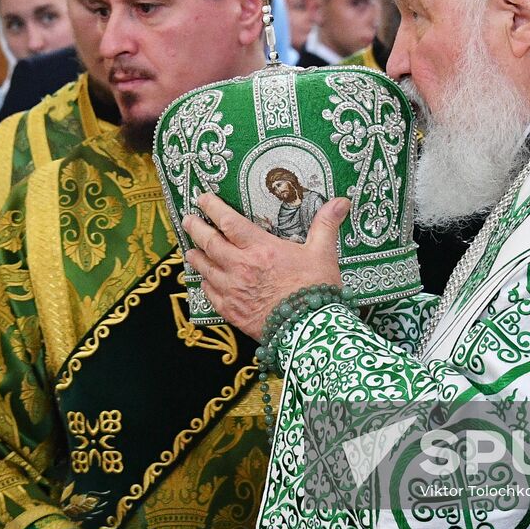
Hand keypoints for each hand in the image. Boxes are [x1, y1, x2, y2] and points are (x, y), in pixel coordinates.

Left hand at [182, 192, 347, 338]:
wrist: (308, 329)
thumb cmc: (315, 290)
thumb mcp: (323, 253)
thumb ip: (326, 225)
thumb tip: (341, 202)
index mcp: (260, 248)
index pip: (228, 222)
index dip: (212, 208)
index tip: (203, 199)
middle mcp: (240, 266)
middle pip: (209, 242)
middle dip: (196, 228)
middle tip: (188, 220)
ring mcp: (233, 290)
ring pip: (204, 268)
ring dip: (196, 256)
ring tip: (191, 250)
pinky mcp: (231, 311)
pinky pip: (210, 294)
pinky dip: (205, 284)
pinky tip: (204, 281)